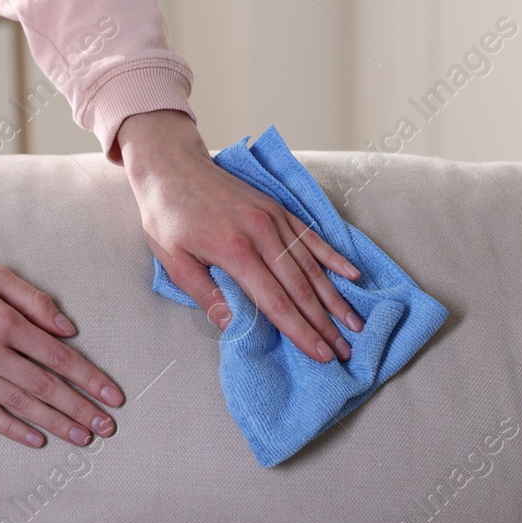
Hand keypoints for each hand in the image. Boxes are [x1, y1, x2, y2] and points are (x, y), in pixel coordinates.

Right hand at [0, 255, 122, 447]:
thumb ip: (34, 300)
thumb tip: (69, 329)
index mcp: (5, 320)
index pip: (59, 357)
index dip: (90, 379)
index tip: (113, 396)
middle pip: (46, 387)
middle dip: (80, 409)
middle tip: (106, 427)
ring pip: (21, 405)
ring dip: (55, 424)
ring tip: (82, 438)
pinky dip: (13, 429)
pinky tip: (37, 440)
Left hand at [116, 109, 363, 362]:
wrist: (171, 167)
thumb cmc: (167, 217)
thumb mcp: (173, 261)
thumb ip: (206, 294)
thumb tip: (235, 327)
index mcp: (235, 251)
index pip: (275, 302)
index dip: (301, 331)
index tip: (322, 355)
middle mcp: (261, 234)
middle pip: (300, 287)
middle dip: (324, 323)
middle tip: (345, 350)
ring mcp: (273, 218)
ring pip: (311, 264)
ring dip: (334, 297)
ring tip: (354, 323)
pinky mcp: (276, 208)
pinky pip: (311, 235)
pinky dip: (333, 256)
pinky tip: (352, 274)